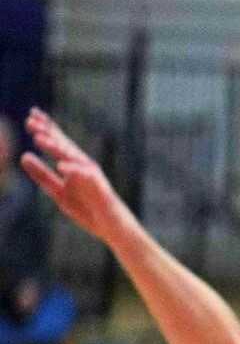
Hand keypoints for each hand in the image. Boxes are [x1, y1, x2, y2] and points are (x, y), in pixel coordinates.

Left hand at [21, 108, 132, 242]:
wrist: (112, 228)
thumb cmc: (88, 209)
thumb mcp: (58, 191)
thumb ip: (42, 175)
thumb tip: (23, 155)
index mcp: (73, 165)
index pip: (58, 143)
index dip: (45, 129)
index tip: (31, 115)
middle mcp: (83, 166)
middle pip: (64, 145)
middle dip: (48, 133)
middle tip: (30, 121)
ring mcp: (92, 176)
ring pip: (72, 158)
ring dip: (56, 148)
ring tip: (39, 139)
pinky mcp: (100, 188)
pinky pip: (86, 177)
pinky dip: (74, 171)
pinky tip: (61, 166)